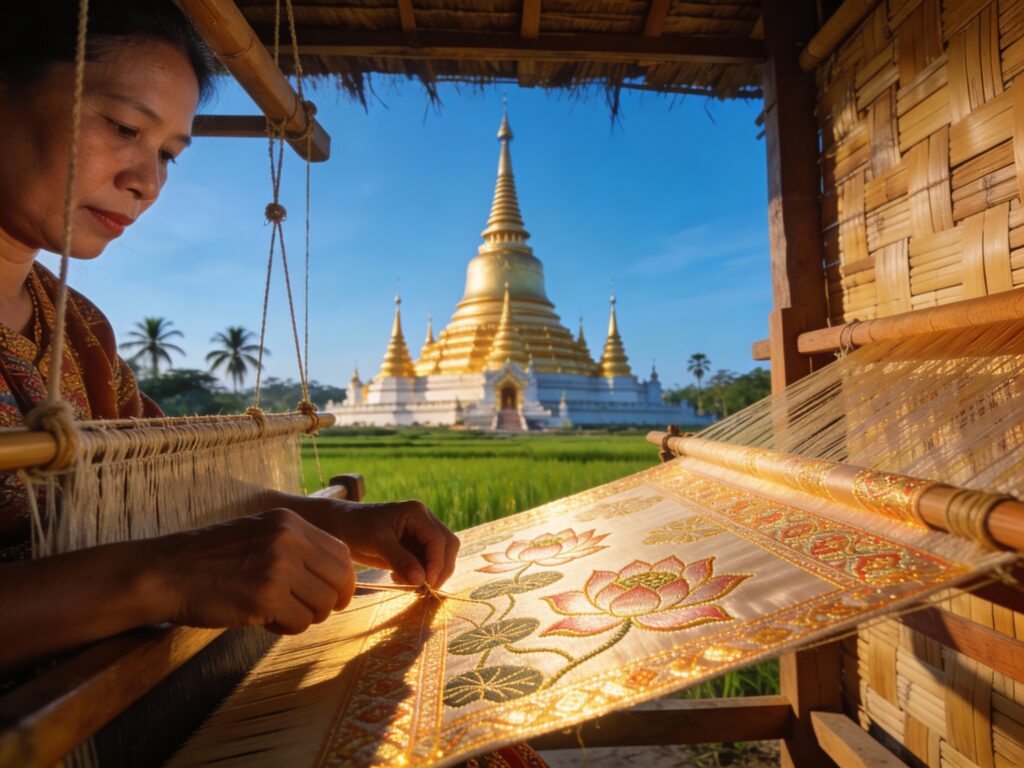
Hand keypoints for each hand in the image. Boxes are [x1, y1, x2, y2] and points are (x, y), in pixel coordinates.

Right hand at [145, 508, 354, 634]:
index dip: (343, 579)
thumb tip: (337, 576)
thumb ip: (295, 548)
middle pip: (340, 580)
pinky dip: (285, 628)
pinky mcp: (265, 597)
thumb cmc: (209, 560)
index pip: (341, 552)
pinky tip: (262, 619)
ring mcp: (277, 567)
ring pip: (322, 605)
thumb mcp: (258, 535)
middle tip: (306, 610)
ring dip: (303, 616)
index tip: (336, 595)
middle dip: (329, 601)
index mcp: (288, 522)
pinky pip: (299, 623)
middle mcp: (288, 539)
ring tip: (275, 611)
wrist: (164, 573)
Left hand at [312, 499, 459, 588]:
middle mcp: (423, 522)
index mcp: (417, 513)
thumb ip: (401, 560)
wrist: (339, 527)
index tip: (427, 583)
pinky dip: (418, 574)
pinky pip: (425, 563)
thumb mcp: (378, 542)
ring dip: (429, 573)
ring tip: (406, 582)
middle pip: (447, 546)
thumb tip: (421, 581)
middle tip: (426, 588)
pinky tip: (398, 577)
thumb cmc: (356, 527)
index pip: (439, 540)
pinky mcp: (412, 547)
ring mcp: (419, 534)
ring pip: (439, 556)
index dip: (437, 563)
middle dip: (440, 568)